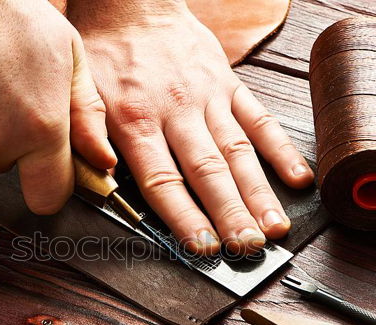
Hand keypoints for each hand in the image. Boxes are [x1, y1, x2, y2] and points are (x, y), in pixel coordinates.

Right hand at [0, 0, 115, 214]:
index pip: (48, 198)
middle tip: (15, 97)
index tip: (56, 172)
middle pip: (9, 167)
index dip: (54, 186)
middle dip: (15, 144)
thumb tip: (101, 159)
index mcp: (39, 128)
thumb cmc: (6, 10)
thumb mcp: (69, 55)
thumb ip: (88, 115)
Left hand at [67, 0, 313, 253]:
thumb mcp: (78, 91)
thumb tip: (104, 176)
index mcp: (135, 120)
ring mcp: (209, 97)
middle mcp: (177, 111)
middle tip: (248, 249)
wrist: (134, 3)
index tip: (203, 247)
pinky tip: (297, 179)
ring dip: (258, 192)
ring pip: (238, 151)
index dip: (184, 216)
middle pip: (208, 171)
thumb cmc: (105, 53)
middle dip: (230, 214)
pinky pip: (259, 118)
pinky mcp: (229, 84)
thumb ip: (87, 135)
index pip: (163, 179)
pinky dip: (280, 150)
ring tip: (275, 229)